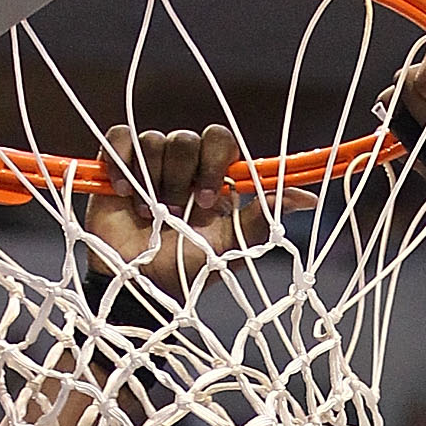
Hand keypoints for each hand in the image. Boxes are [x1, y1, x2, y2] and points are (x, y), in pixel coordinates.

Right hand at [85, 124, 263, 300]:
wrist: (138, 287)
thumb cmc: (184, 271)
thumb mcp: (228, 248)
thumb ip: (263, 220)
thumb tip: (309, 200)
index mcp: (211, 178)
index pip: (220, 141)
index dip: (215, 163)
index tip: (209, 200)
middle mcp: (182, 166)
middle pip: (187, 139)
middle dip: (181, 177)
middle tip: (176, 213)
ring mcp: (149, 164)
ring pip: (154, 140)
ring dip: (151, 180)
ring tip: (148, 217)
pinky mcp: (116, 164)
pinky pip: (120, 138)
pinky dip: (121, 160)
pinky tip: (123, 193)